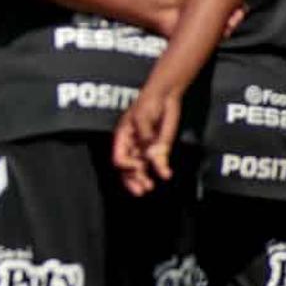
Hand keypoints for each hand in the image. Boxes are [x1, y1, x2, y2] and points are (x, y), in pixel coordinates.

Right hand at [110, 77, 182, 196]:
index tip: (138, 166)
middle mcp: (132, 145)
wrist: (166, 95)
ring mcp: (145, 147)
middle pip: (127, 168)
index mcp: (123, 138)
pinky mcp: (159, 147)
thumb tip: (151, 157)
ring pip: (141, 168)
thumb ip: (147, 137)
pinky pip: (158, 162)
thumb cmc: (149, 102)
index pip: (119, 158)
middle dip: (133, 180)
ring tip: (149, 187)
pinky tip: (166, 174)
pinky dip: (161, 170)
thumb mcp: (144, 117)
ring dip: (144, 179)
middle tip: (142, 190)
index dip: (127, 166)